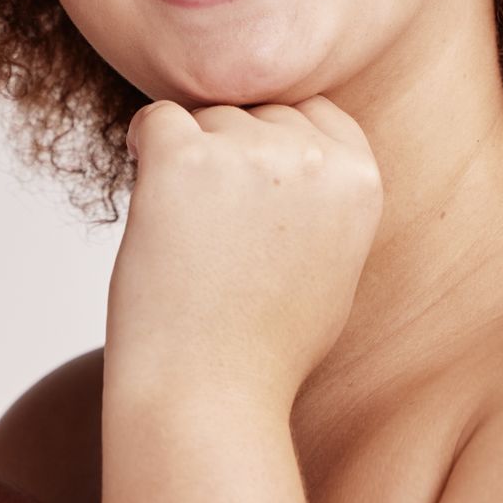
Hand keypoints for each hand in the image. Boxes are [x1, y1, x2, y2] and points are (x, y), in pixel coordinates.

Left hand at [106, 97, 380, 407]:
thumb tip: (305, 149)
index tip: (252, 188)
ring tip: (190, 236)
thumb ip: (328, 199)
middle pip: (254, 111)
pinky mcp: (184, 157)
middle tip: (214, 227)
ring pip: (205, 117)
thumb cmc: (265, 344)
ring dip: (187, 159)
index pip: (312, 110)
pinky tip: (148, 194)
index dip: (274, 142)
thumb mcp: (335, 265)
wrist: (210, 392)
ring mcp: (248, 152)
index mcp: (360, 178)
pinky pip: (155, 119)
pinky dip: (142, 148)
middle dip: (229, 151)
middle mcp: (311, 156)